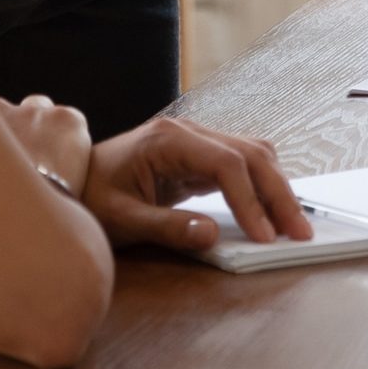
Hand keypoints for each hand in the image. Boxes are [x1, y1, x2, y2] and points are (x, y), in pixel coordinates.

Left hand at [63, 105, 307, 250]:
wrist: (69, 179)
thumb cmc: (90, 197)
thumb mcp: (121, 219)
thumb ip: (166, 227)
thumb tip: (212, 236)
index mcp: (168, 140)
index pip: (226, 163)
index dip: (250, 200)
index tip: (264, 236)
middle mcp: (188, 132)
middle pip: (251, 154)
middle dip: (278, 194)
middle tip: (298, 232)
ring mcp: (196, 142)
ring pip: (254, 155)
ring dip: (276, 188)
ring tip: (292, 225)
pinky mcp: (199, 157)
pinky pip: (241, 165)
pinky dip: (262, 186)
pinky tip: (271, 210)